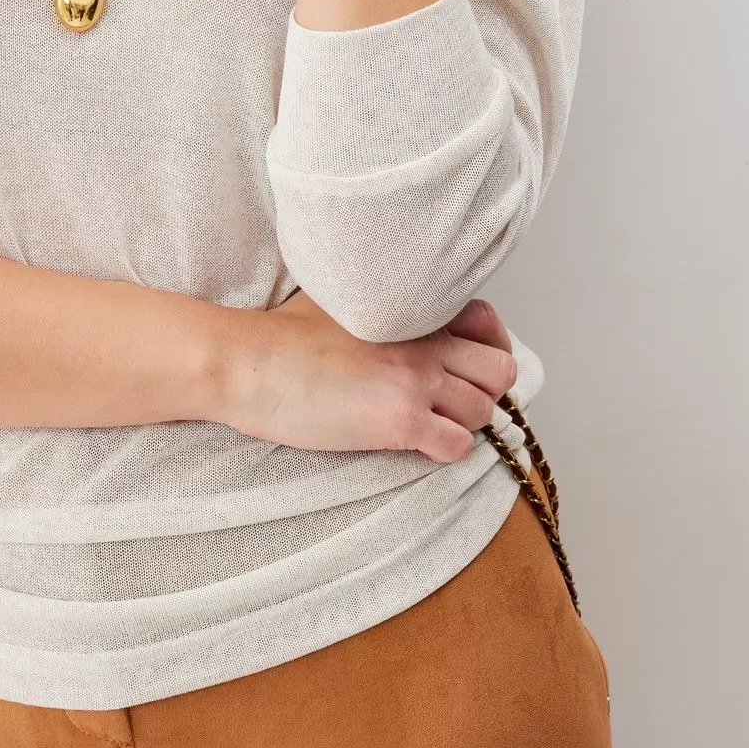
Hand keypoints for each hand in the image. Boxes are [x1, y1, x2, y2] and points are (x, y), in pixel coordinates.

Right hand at [223, 289, 518, 463]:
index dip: (485, 347)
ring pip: (483, 411)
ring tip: (430, 426)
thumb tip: (382, 305)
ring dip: (463, 424)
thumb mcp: (337, 296)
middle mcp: (425, 341)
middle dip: (483, 390)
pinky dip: (445, 451)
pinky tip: (416, 444)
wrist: (248, 362)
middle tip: (453, 403)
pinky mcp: (400, 420)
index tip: (466, 365)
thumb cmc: (280, 333)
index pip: (486, 323)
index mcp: (411, 309)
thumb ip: (375, 300)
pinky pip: (456, 446)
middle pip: (499, 370)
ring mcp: (416, 380)